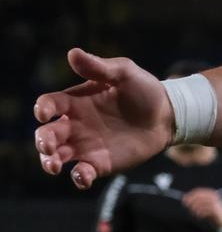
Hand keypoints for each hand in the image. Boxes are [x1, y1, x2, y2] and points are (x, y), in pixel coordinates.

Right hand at [34, 48, 173, 188]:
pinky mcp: (100, 163)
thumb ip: (99, 67)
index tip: (46, 113)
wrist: (169, 115)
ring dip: (49, 163)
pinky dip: (78, 177)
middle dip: (42, 141)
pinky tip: (84, 175)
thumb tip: (72, 53)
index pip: (49, 105)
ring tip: (55, 165)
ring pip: (56, 157)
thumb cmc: (145, 90)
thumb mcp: (124, 73)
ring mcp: (86, 146)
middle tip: (48, 146)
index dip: (43, 109)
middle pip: (46, 135)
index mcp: (77, 101)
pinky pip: (81, 174)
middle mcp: (76, 125)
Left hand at [182, 188, 221, 227]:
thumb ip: (199, 203)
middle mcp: (214, 197)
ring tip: (193, 212)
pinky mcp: (216, 209)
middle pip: (201, 195)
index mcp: (212, 194)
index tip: (184, 198)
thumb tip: (188, 201)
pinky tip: (199, 216)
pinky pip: (206, 209)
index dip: (191, 194)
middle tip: (185, 204)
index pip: (200, 191)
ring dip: (196, 206)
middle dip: (192, 199)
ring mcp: (216, 203)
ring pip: (203, 202)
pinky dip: (201, 212)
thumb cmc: (214, 215)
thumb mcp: (205, 208)